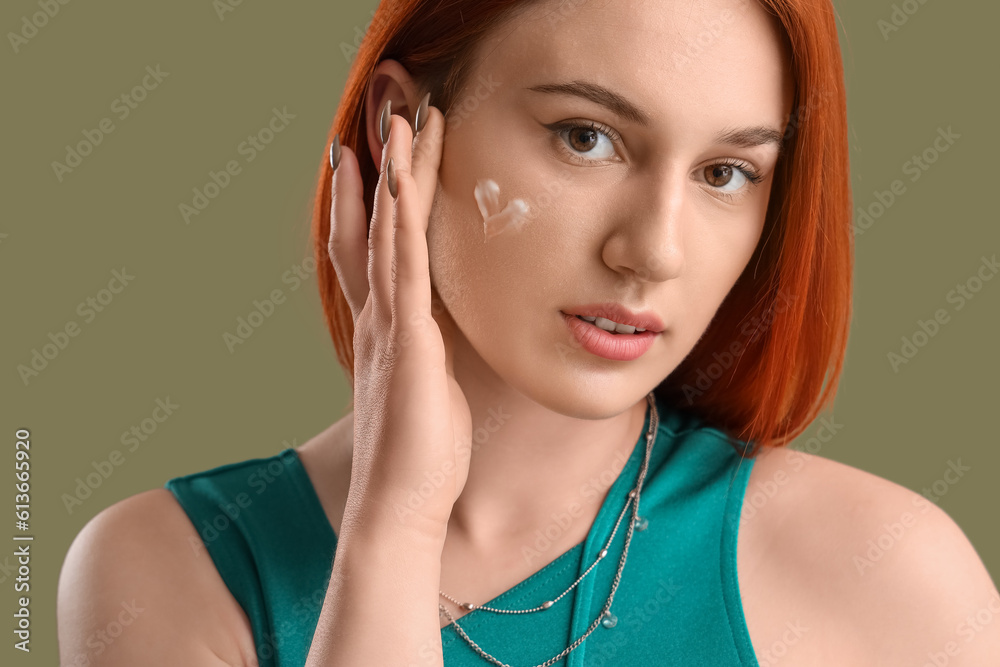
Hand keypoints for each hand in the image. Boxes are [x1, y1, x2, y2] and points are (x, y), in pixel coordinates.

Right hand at [327, 101, 472, 542]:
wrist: (399, 503)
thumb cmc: (421, 455)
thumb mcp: (428, 390)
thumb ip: (428, 356)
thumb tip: (437, 338)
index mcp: (387, 330)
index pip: (374, 251)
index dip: (372, 204)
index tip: (375, 160)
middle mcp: (381, 318)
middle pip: (375, 229)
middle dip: (381, 172)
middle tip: (386, 120)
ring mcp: (390, 327)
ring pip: (390, 236)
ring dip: (395, 177)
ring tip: (401, 126)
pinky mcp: (408, 343)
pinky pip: (404, 269)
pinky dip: (400, 222)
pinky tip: (402, 184)